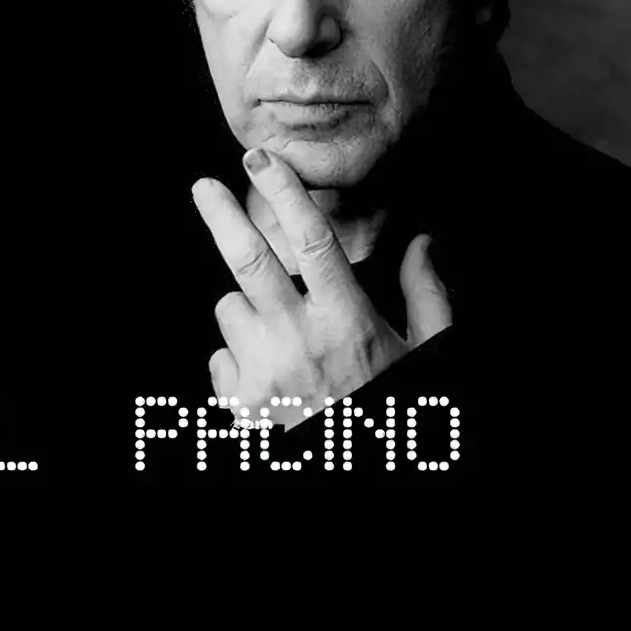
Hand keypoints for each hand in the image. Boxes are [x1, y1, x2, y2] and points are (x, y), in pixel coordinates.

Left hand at [191, 148, 451, 430]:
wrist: (355, 470)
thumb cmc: (391, 409)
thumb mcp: (427, 354)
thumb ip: (428, 295)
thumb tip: (425, 241)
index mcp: (346, 322)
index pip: (310, 240)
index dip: (284, 193)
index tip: (261, 160)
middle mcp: (298, 341)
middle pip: (246, 262)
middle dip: (221, 216)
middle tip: (202, 187)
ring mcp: (261, 372)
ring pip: (229, 310)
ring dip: (246, 313)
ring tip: (282, 342)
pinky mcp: (235, 403)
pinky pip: (218, 358)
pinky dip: (237, 360)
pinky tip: (270, 380)